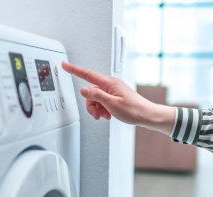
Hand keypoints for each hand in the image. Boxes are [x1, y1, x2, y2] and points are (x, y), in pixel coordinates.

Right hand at [61, 62, 175, 133]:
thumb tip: (83, 90)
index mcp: (109, 83)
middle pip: (90, 92)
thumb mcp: (111, 104)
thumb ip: (96, 96)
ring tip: (105, 115)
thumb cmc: (133, 110)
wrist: (146, 115)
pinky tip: (108, 114)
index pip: (87, 74)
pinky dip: (102, 109)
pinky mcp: (114, 96)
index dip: (74, 70)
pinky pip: (102, 101)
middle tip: (97, 114)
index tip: (65, 65)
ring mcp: (112, 90)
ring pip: (95, 98)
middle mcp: (110, 84)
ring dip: (97, 108)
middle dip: (91, 104)